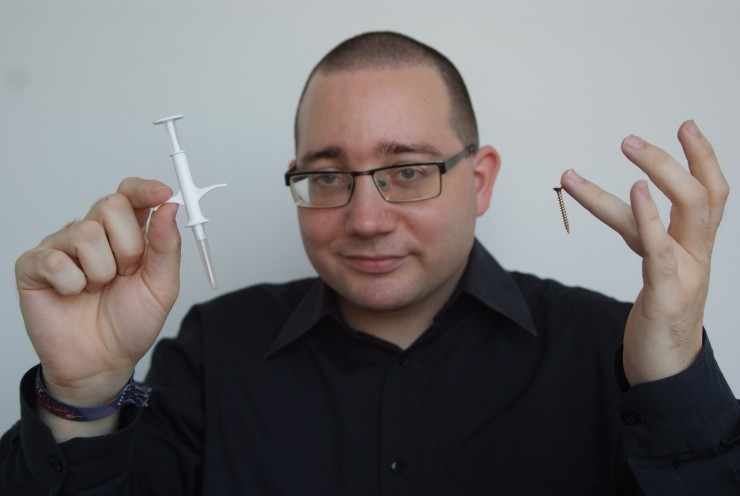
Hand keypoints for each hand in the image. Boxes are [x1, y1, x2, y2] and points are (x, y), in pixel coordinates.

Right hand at [15, 178, 180, 405]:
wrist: (102, 362)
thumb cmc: (130, 323)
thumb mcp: (162, 286)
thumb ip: (166, 245)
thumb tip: (170, 206)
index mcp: (127, 234)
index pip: (131, 194)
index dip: (145, 190)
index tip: (163, 194)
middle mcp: (94, 234)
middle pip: (110, 205)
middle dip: (128, 245)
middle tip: (125, 273)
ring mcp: (62, 247)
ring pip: (85, 233)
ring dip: (101, 271)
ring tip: (98, 289)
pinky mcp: (34, 265)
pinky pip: (56, 260)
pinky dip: (72, 284)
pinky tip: (73, 295)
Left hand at [561, 121, 728, 384]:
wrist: (664, 371)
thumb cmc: (660, 318)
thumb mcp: (656, 266)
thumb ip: (646, 235)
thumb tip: (631, 201)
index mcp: (694, 248)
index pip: (708, 195)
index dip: (701, 159)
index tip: (687, 126)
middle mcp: (696, 256)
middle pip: (701, 196)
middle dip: (672, 160)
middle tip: (631, 139)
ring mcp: (687, 275)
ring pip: (685, 212)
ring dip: (658, 173)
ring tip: (628, 147)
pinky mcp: (666, 297)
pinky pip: (660, 251)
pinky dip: (648, 217)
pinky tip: (634, 193)